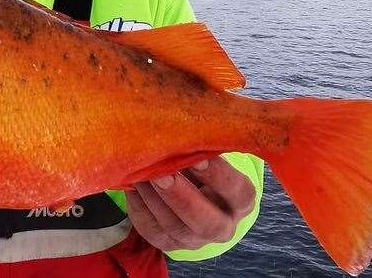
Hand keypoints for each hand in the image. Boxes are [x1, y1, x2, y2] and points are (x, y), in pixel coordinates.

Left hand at [126, 156, 255, 250]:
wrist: (190, 198)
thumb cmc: (202, 169)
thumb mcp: (210, 159)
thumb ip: (202, 148)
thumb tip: (182, 129)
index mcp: (240, 203)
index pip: (238, 192)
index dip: (219, 176)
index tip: (198, 157)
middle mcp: (221, 228)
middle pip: (207, 222)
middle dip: (182, 197)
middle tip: (162, 174)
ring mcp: (193, 240)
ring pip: (174, 226)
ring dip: (155, 199)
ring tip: (140, 173)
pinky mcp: (166, 243)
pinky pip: (150, 229)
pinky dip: (139, 205)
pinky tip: (131, 184)